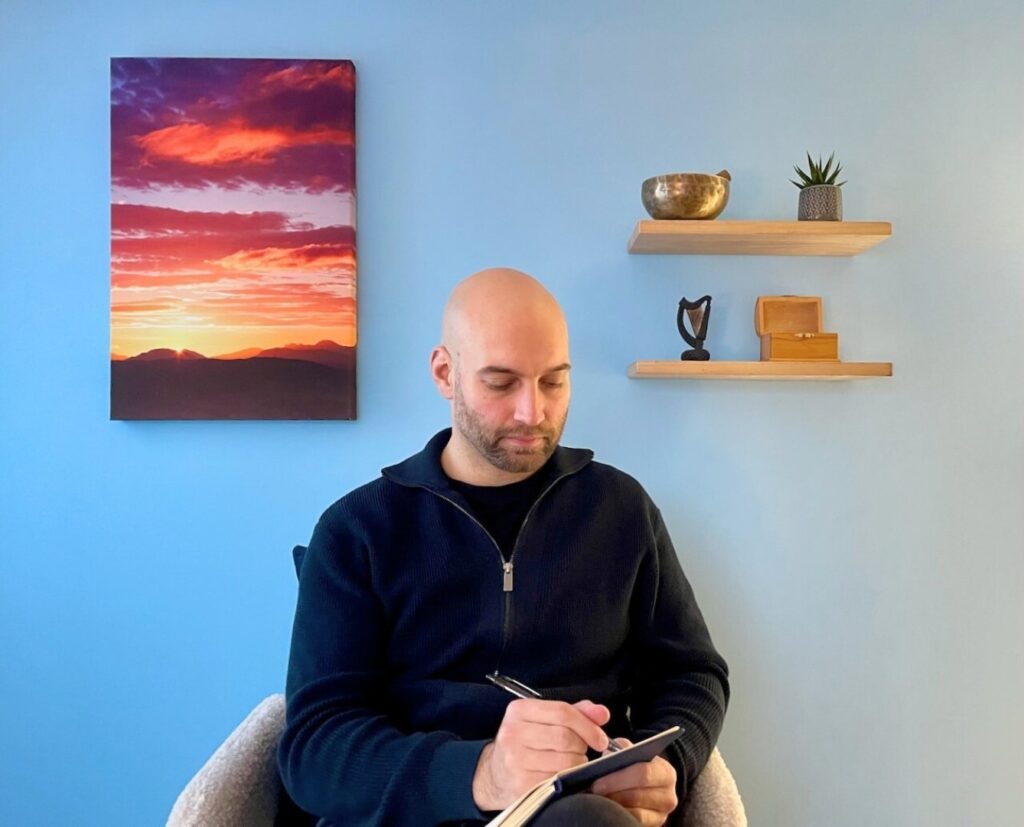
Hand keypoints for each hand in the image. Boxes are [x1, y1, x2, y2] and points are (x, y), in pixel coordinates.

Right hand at [472, 698, 611, 810]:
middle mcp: (513, 732)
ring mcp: (514, 759)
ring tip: (570, 764)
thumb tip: (602, 713)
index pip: (562, 712)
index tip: (600, 738)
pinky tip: (562, 776)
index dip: (587, 726)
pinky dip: (567, 780)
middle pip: (565, 737)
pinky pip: (558, 781)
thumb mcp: (545, 720)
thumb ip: (576, 713)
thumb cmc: (526, 744)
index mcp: (519, 710)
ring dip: (577, 765)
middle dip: (581, 747)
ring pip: (565, 761)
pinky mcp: (521, 783)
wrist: (496, 774)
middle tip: (581, 751)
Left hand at [590, 739, 677, 826]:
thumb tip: (609, 752)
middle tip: (592, 791)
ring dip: (613, 807)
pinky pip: (634, 823)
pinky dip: (618, 817)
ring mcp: (662, 815)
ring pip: (635, 814)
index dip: (618, 778)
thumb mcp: (632, 753)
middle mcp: (669, 796)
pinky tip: (605, 811)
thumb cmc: (634, 766)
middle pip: (637, 796)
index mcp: (666, 773)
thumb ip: (622, 748)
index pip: (643, 774)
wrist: (646, 786)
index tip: (597, 781)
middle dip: (612, 793)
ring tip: (595, 801)